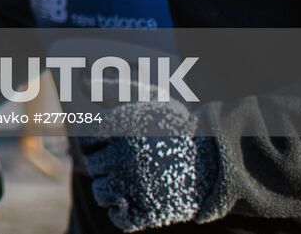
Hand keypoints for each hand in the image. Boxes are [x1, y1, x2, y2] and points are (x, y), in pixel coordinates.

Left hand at [77, 102, 221, 231]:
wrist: (218, 159)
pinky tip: (137, 203)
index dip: (99, 144)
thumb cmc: (180, 127)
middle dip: (108, 165)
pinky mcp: (147, 212)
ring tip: (134, 183)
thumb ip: (116, 89)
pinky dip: (123, 214)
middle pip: (94, 166)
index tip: (114, 144)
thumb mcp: (150, 100)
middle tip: (131, 165)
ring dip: (113, 190)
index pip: (87, 140)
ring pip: (102, 192)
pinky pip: (119, 219)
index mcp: (119, 130)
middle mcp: (121, 156)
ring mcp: (134, 186)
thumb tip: (82, 81)